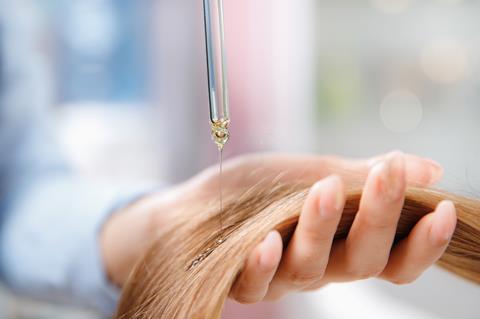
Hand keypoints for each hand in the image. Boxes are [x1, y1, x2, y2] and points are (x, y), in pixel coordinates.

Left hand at [228, 152, 455, 302]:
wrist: (196, 207)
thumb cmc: (259, 190)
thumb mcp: (311, 173)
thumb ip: (361, 174)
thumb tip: (429, 169)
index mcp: (343, 244)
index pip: (394, 257)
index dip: (423, 242)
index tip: (443, 208)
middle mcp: (321, 267)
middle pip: (363, 260)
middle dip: (380, 217)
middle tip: (389, 173)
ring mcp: (282, 278)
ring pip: (312, 268)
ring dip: (322, 228)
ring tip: (327, 188)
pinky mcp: (244, 282)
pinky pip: (258, 284)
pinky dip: (265, 263)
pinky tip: (269, 242)